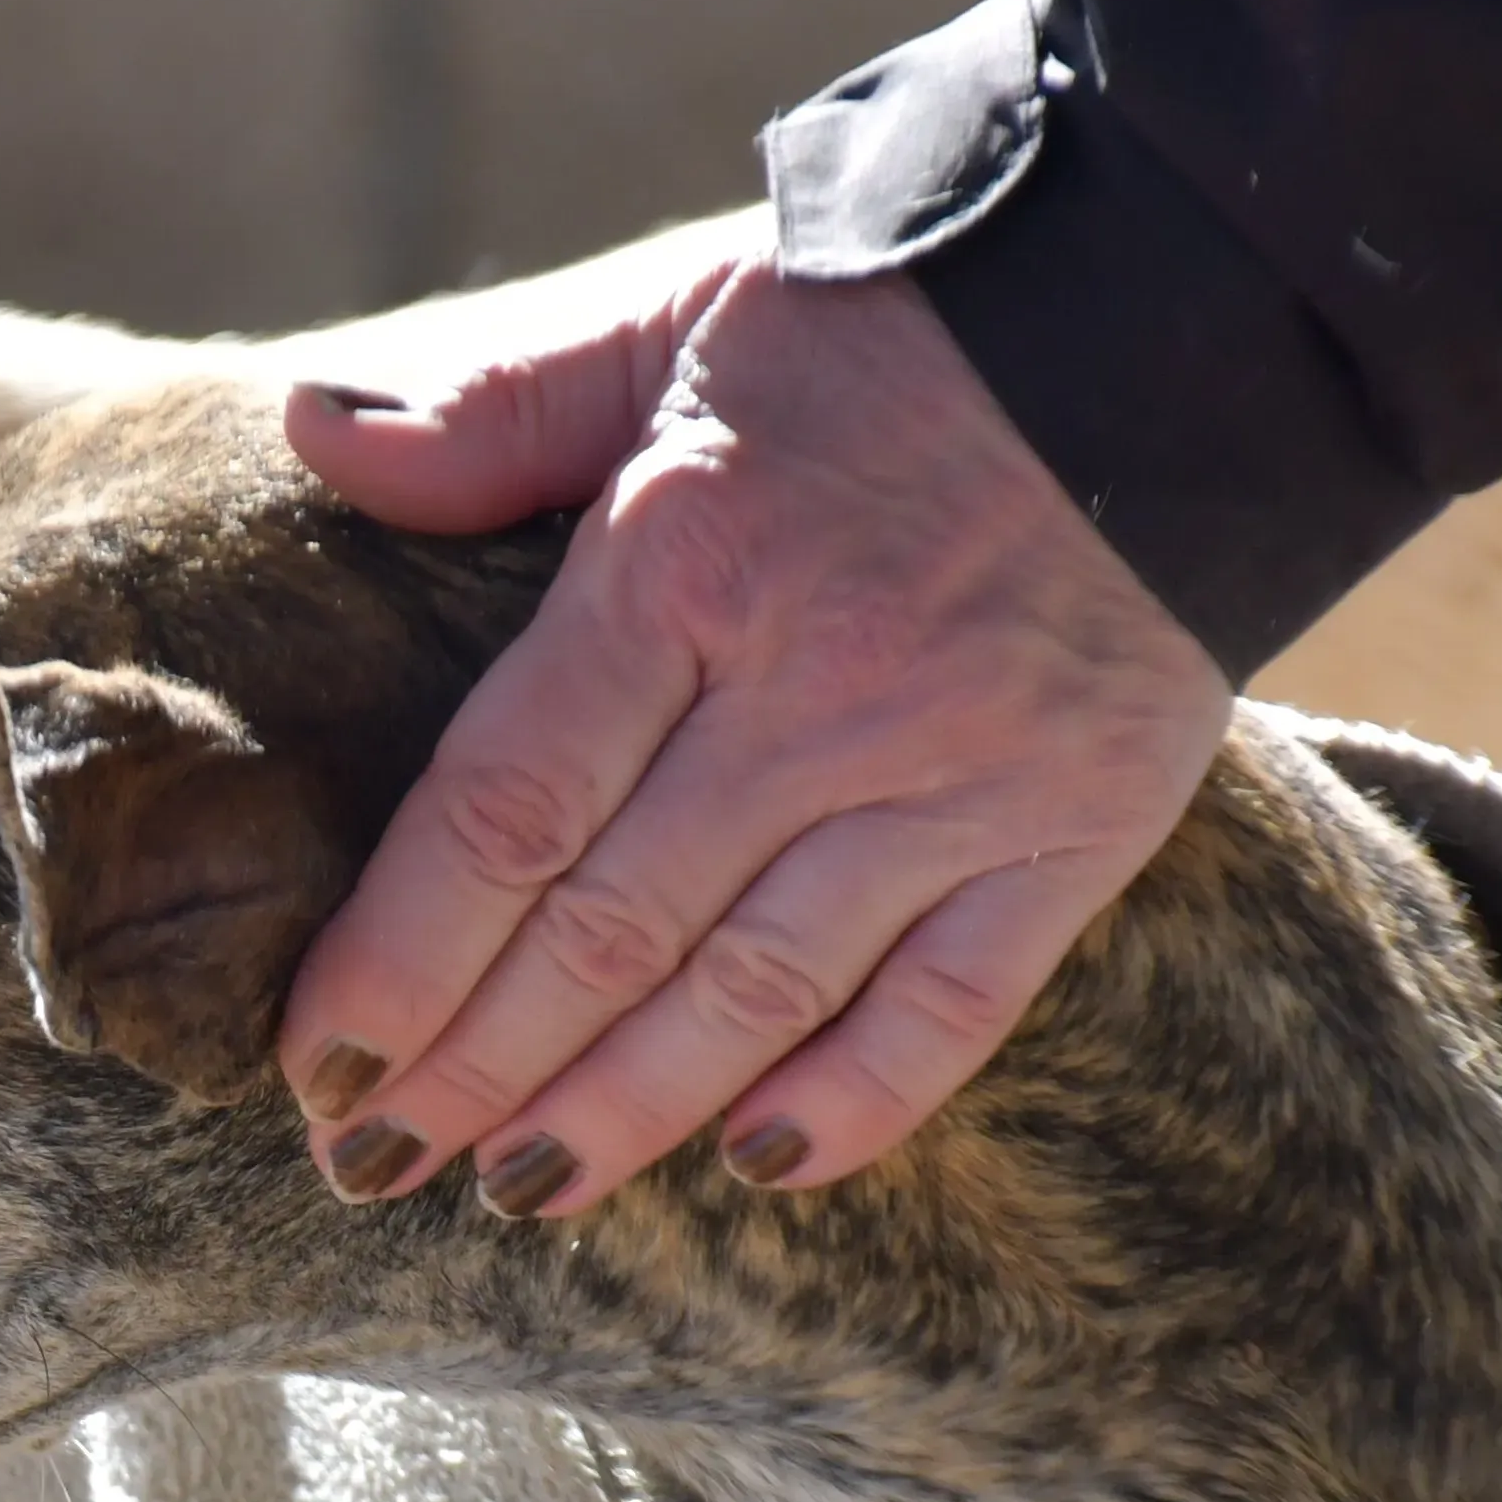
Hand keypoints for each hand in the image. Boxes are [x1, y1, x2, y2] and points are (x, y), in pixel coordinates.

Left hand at [276, 255, 1231, 1215]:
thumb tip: (310, 434)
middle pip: (607, 932)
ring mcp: (956, 773)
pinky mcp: (1079, 828)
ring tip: (520, 1191)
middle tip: (370, 1160)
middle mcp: (818, 690)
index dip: (401, 957)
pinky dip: (854, 1100)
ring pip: (757, 992)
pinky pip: (953, 1006)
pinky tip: (758, 1165)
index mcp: (689, 561)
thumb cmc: (894, 320)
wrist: (1190, 310)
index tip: (317, 1060)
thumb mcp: (677, 318)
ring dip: (625, 1112)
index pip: (507, 811)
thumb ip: (501, 406)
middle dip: (474, 1068)